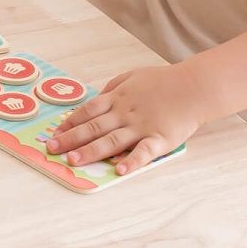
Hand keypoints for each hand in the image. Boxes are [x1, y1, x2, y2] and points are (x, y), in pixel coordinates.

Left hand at [46, 65, 205, 173]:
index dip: (69, 123)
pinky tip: (119, 171)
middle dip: (71, 139)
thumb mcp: (133, 77)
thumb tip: (95, 101)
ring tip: (74, 161)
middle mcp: (125, 112)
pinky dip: (131, 162)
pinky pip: (143, 152)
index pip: (87, 111)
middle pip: (93, 127)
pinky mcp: (159, 138)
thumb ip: (113, 89)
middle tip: (52, 149)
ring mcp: (141, 126)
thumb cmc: (163, 81)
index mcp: (118, 97)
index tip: (54, 133)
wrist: (194, 86)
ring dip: (91, 151)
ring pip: (112, 140)